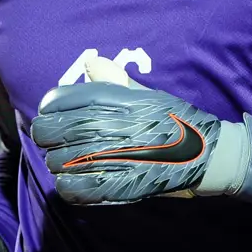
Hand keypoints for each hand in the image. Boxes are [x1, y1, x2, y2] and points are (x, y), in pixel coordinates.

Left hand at [31, 57, 251, 206]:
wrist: (207, 155)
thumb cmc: (175, 121)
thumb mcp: (148, 94)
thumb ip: (117, 81)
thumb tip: (91, 64)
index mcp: (125, 101)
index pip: (72, 98)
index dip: (55, 103)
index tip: (46, 108)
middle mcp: (120, 126)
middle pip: (62, 129)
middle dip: (47, 133)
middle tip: (44, 136)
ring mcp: (121, 157)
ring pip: (66, 160)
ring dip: (56, 161)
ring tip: (57, 161)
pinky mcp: (125, 185)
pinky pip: (82, 188)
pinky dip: (69, 186)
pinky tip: (68, 182)